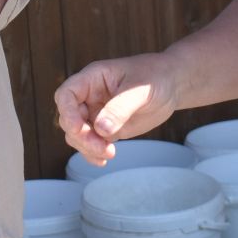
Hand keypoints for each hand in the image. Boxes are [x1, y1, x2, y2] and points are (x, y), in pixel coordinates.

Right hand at [53, 53, 179, 166]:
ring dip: (87, 147)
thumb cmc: (155, 77)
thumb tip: (101, 129)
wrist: (170, 85)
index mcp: (93, 79)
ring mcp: (97, 113)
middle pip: (69, 118)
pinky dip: (93, 153)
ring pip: (77, 134)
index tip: (78, 128)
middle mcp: (90, 96)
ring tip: (109, 153)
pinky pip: (91, 143)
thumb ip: (120, 108)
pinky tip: (103, 159)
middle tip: (102, 147)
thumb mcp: (140, 90)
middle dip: (81, 136)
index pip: (67, 94)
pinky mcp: (107, 128)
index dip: (67, 112)